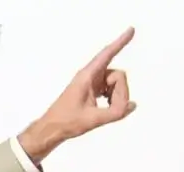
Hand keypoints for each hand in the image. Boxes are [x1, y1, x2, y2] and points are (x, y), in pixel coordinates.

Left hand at [19, 27, 136, 162]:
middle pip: (118, 75)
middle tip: (111, 110)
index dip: (120, 42)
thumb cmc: (67, 122)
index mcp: (87, 76)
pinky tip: (106, 108)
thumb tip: (132, 105)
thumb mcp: (93, 119)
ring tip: (105, 111)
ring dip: (117, 97)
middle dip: (120, 92)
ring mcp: (92, 82)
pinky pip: (110, 88)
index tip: (131, 30)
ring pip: (115, 83)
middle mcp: (90, 75)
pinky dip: (113, 98)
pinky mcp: (92, 89)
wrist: (51, 129)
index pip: (107, 54)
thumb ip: (115, 112)